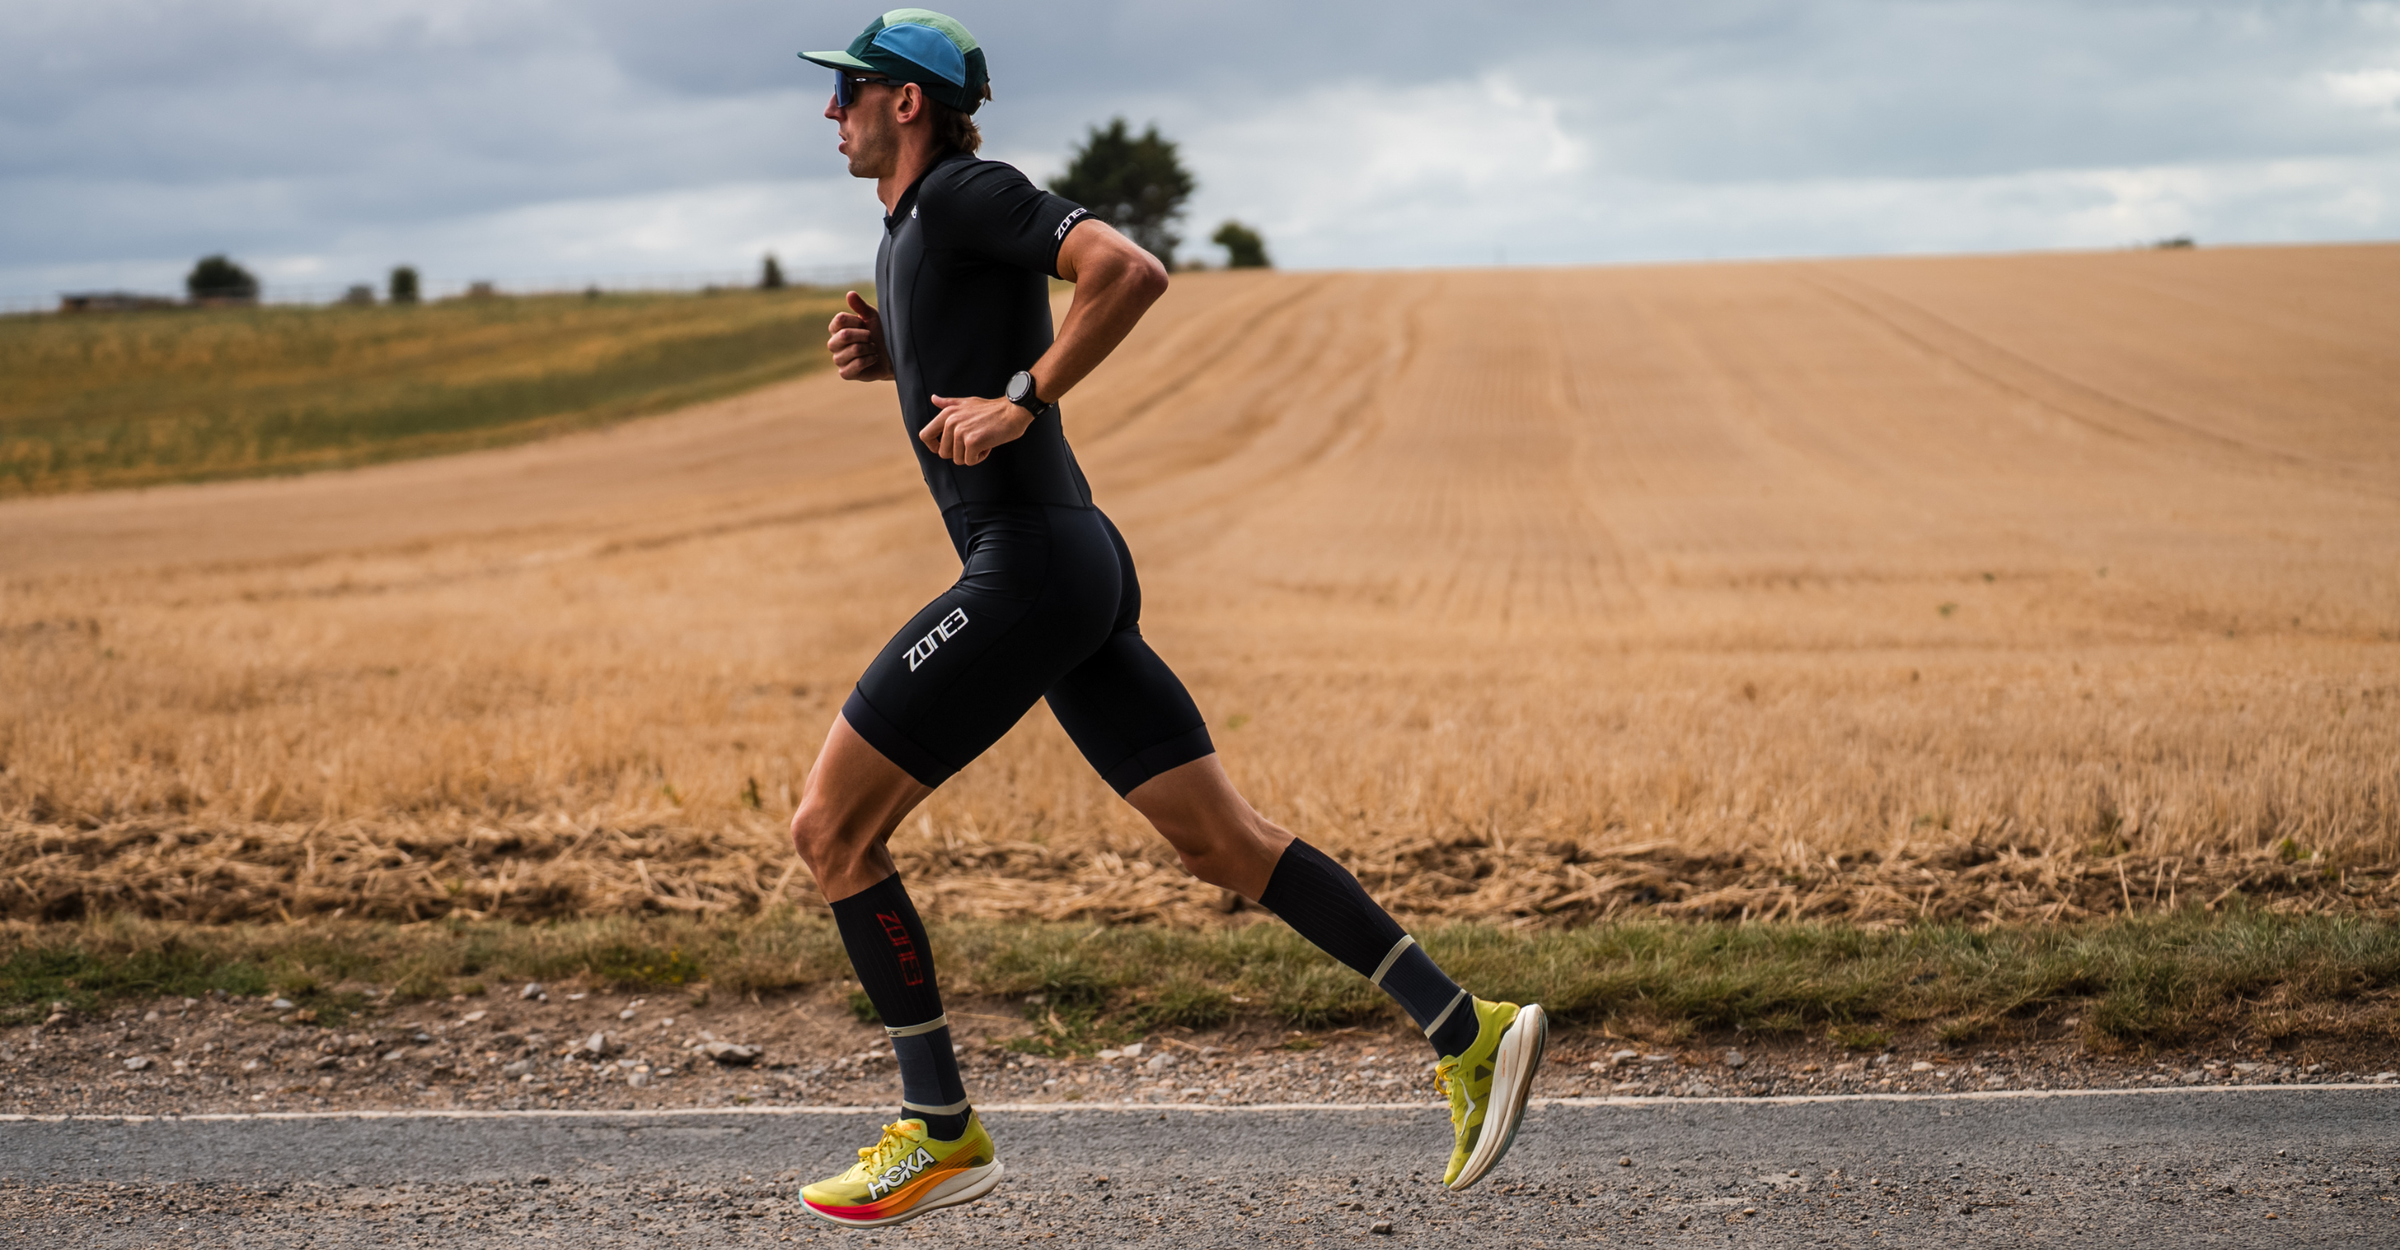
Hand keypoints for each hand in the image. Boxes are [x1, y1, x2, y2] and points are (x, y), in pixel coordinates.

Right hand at [826, 290, 891, 381]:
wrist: (892, 355)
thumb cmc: (880, 334)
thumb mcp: (872, 317)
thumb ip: (860, 306)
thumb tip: (850, 293)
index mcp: (836, 328)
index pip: (839, 320)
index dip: (857, 321)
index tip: (865, 325)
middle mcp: (834, 344)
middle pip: (845, 335)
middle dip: (865, 336)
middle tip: (871, 338)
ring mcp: (838, 359)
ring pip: (854, 350)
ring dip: (869, 348)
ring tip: (873, 349)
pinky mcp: (845, 373)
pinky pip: (856, 365)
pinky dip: (869, 360)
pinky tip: (873, 358)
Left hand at [919, 394, 1035, 464]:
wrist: (1013, 410)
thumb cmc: (992, 409)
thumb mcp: (967, 402)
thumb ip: (948, 403)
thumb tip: (934, 398)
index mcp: (946, 414)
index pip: (925, 435)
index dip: (933, 446)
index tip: (947, 448)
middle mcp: (950, 422)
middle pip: (944, 453)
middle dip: (959, 453)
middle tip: (973, 442)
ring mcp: (961, 432)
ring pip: (958, 459)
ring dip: (972, 455)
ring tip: (983, 440)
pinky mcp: (972, 442)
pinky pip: (970, 461)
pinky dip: (981, 457)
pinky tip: (988, 445)